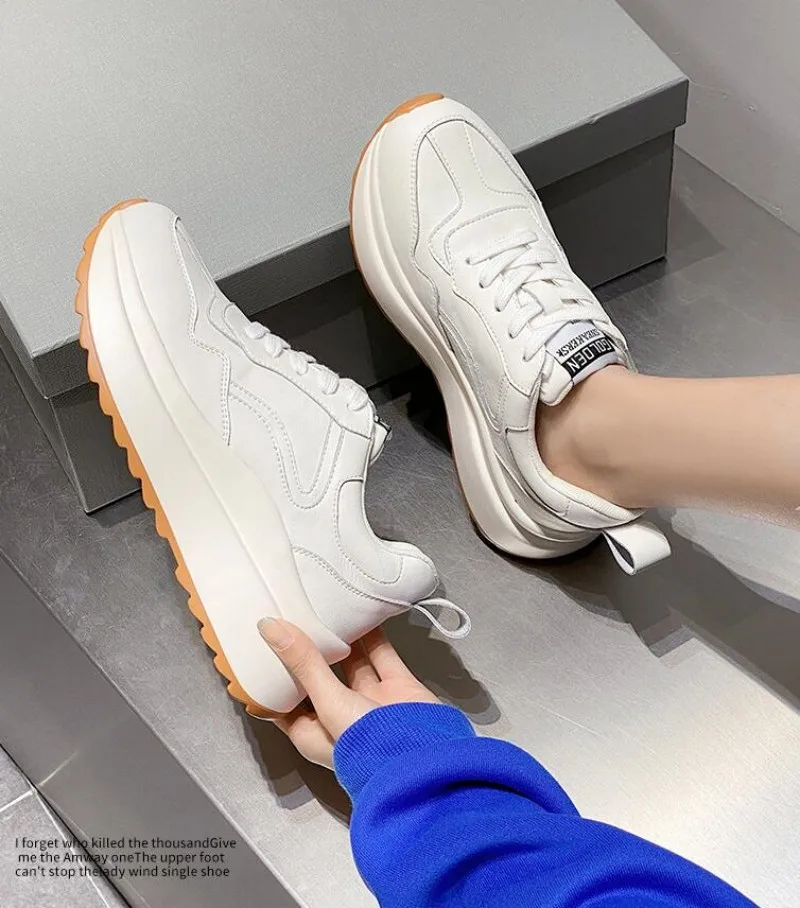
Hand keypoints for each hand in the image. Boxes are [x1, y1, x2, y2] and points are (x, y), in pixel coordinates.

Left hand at [258, 618, 439, 767]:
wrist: (425, 760)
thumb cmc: (367, 745)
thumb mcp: (327, 703)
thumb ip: (303, 664)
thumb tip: (270, 628)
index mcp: (313, 732)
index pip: (283, 702)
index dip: (272, 676)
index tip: (261, 646)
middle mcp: (340, 717)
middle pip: (318, 678)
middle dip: (307, 652)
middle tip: (294, 619)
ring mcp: (371, 702)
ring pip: (351, 665)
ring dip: (340, 642)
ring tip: (324, 611)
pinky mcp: (397, 689)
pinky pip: (382, 656)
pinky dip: (374, 637)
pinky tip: (363, 615)